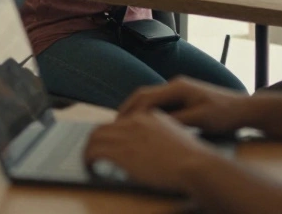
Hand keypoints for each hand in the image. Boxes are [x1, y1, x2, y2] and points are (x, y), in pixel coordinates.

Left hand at [83, 109, 218, 191]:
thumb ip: (159, 134)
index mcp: (147, 116)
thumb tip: (147, 143)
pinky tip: (89, 164)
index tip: (105, 142)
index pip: (119, 121)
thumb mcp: (174, 135)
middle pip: (103, 127)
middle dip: (94, 139)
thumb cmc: (192, 157)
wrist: (195, 164)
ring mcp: (127, 135)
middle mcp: (134, 122)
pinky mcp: (122, 151)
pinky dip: (89, 157)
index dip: (109, 133)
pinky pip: (95, 151)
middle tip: (91, 151)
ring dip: (89, 148)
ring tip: (87, 159)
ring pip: (95, 137)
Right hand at [117, 77, 250, 133]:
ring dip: (136, 111)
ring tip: (124, 127)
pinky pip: (158, 105)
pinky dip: (147, 114)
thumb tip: (154, 125)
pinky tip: (142, 126)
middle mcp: (175, 85)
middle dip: (128, 109)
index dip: (132, 112)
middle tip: (115, 126)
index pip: (147, 98)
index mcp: (178, 87)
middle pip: (143, 95)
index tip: (120, 126)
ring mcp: (178, 91)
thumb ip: (178, 120)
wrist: (245, 109)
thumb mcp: (201, 119)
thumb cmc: (225, 114)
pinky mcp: (182, 99)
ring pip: (149, 99)